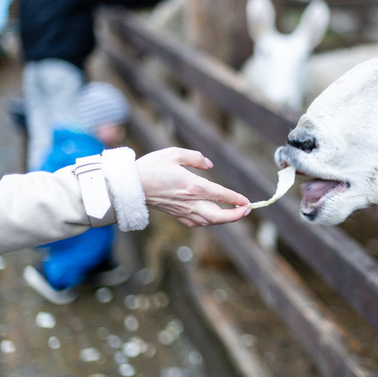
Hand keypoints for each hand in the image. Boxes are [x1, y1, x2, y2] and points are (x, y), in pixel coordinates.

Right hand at [135, 147, 249, 226]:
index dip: (236, 199)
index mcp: (192, 186)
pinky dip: (210, 221)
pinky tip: (214, 216)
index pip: (220, 195)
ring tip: (236, 213)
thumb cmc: (151, 167)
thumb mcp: (174, 153)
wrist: (129, 186)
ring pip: (209, 222)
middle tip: (247, 210)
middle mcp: (190, 201)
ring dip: (225, 219)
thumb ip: (195, 157)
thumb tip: (209, 165)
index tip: (247, 201)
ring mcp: (183, 211)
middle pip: (218, 216)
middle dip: (235, 216)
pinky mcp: (176, 215)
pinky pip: (198, 222)